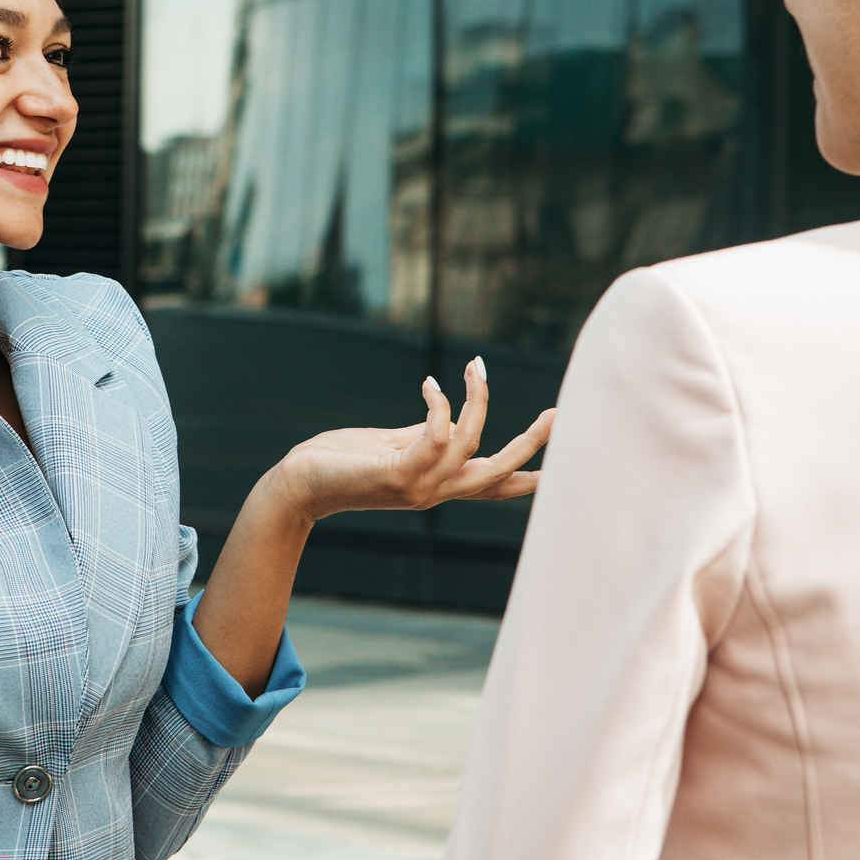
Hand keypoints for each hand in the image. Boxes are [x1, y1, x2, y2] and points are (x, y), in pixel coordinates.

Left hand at [268, 358, 554, 521]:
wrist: (297, 485)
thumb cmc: (337, 462)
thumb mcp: (389, 446)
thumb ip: (420, 435)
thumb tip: (447, 420)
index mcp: (435, 486)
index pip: (490, 485)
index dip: (525, 477)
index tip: (562, 472)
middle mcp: (434, 492)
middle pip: (497, 473)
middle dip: (530, 444)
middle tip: (560, 414)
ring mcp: (418, 487)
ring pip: (472, 445)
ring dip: (478, 401)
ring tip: (476, 366)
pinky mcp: (399, 474)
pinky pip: (437, 435)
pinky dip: (439, 405)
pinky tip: (429, 384)